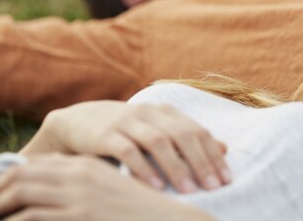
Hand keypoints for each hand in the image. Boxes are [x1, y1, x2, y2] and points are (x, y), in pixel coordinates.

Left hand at [0, 153, 215, 220]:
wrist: (164, 218)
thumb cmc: (135, 209)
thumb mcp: (108, 188)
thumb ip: (83, 182)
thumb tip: (53, 189)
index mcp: (85, 164)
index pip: (36, 164)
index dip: (9, 176)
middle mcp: (79, 173)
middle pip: (24, 174)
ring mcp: (79, 193)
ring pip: (23, 192)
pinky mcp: (80, 213)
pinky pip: (34, 215)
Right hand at [21, 101, 230, 192]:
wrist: (75, 123)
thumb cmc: (124, 131)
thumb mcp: (158, 130)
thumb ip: (188, 138)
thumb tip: (225, 148)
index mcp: (165, 112)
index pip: (197, 131)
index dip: (213, 154)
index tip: (227, 179)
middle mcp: (149, 113)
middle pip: (182, 135)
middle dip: (201, 162)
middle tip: (214, 187)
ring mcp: (127, 121)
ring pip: (158, 142)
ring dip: (176, 167)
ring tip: (189, 191)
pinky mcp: (105, 134)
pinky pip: (127, 150)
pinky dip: (142, 168)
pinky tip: (154, 187)